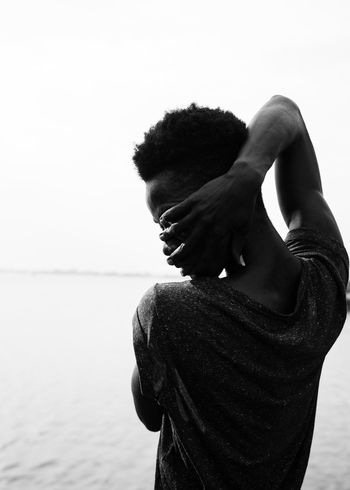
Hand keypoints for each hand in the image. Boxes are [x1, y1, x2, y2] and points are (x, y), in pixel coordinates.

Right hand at [159, 162, 260, 276]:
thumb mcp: (244, 227)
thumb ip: (237, 246)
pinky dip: (169, 215)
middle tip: (169, 261)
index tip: (187, 272)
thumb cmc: (245, 205)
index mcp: (220, 232)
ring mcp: (199, 210)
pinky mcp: (195, 198)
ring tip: (162, 239)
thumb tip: (239, 264)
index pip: (206, 254)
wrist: (242, 181)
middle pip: (189, 244)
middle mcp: (207, 223)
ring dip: (169, 234)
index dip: (196, 265)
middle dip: (179, 254)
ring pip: (180, 226)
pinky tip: (162, 220)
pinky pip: (178, 209)